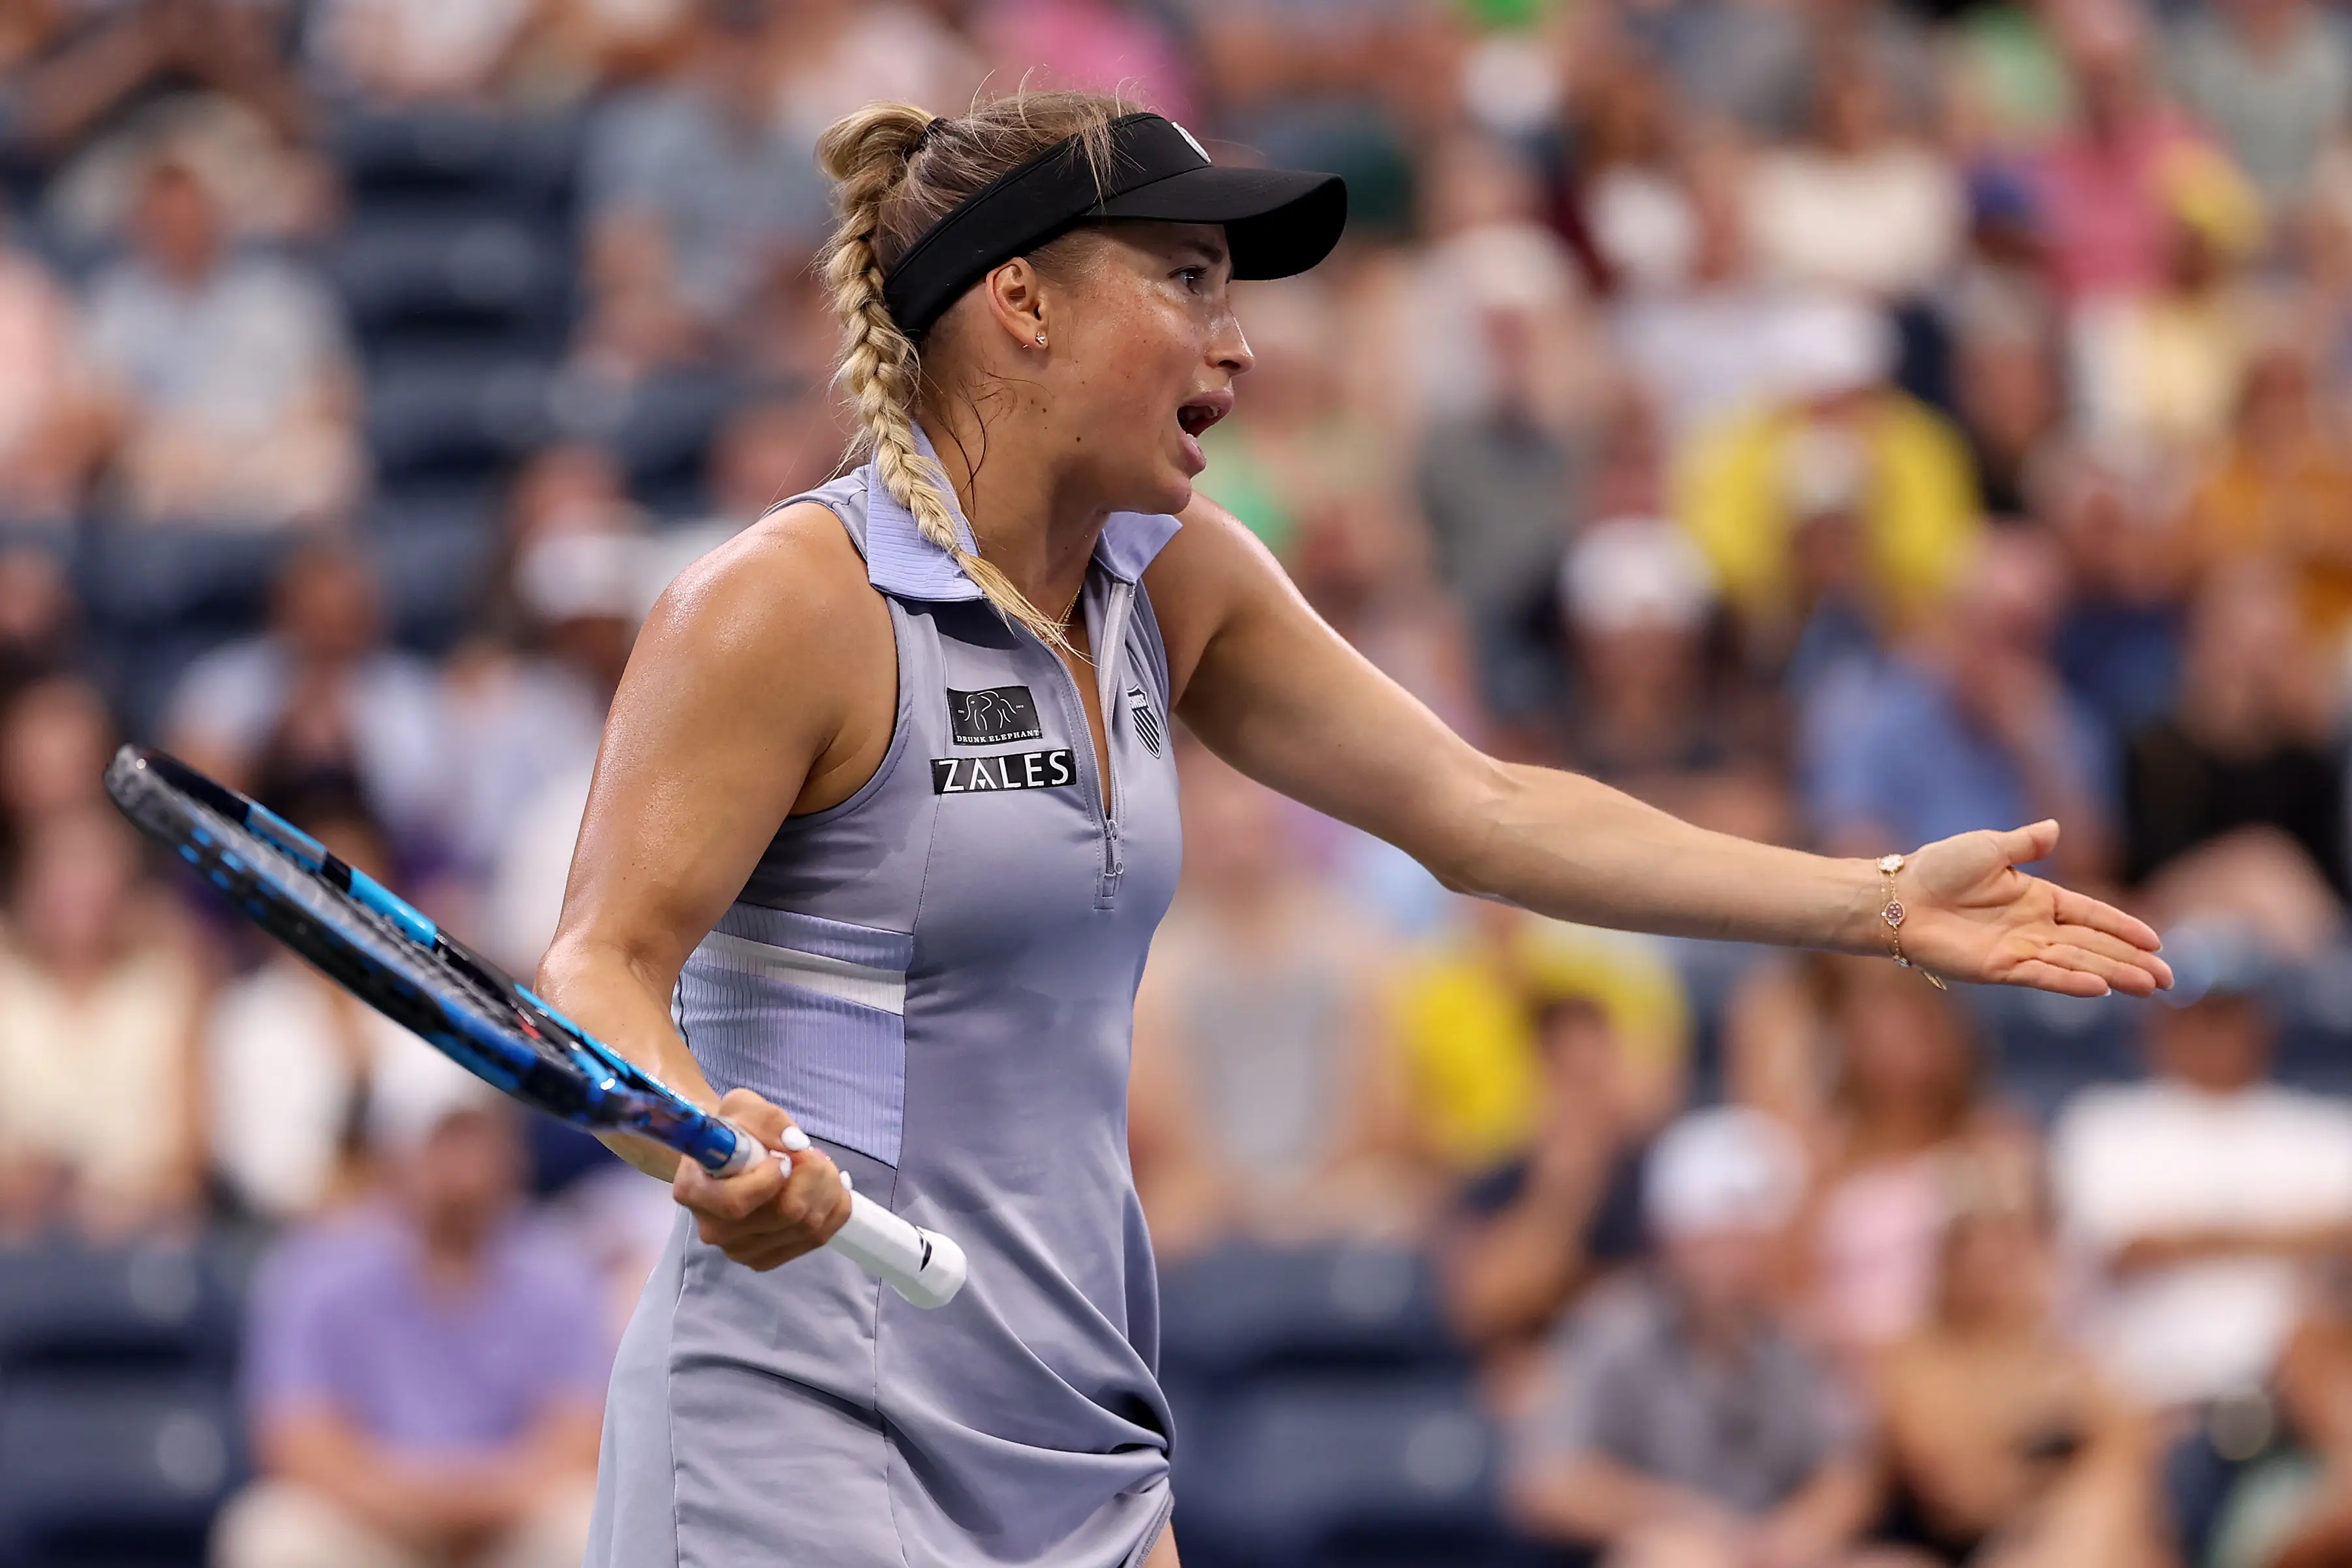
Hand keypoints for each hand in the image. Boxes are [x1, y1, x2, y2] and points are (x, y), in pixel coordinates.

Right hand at [672, 1088, 851, 1269]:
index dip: (770, 1180)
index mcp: (694, 1192)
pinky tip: (832, 1188)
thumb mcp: (743, 1107)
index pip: (736, 1203)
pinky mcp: (766, 1259)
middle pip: (784, 1215)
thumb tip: (795, 1143)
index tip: (783, 1157)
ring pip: (807, 1228)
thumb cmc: (733, 1128)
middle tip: (813, 1153)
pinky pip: (817, 1239)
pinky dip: (835, 1210)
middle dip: (813, 1177)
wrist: (728, 1154)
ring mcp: (740, 1250)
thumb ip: (766, 1119)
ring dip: (828, 1190)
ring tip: (822, 1165)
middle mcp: (714, 1229)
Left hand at [1895, 821, 2171, 997]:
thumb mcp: (1989, 848)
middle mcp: (2034, 927)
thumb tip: (2055, 827)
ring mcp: (2019, 949)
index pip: (2092, 914)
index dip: (2124, 927)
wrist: (1899, 896)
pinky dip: (2071, 981)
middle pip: (2094, 946)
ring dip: (2114, 974)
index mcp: (2038, 897)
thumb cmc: (1938, 868)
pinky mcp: (1999, 968)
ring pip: (2078, 963)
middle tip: (2169, 979)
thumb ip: (2026, 843)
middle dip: (2132, 961)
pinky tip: (2100, 988)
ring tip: (2150, 987)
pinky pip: (2043, 975)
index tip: (2157, 942)